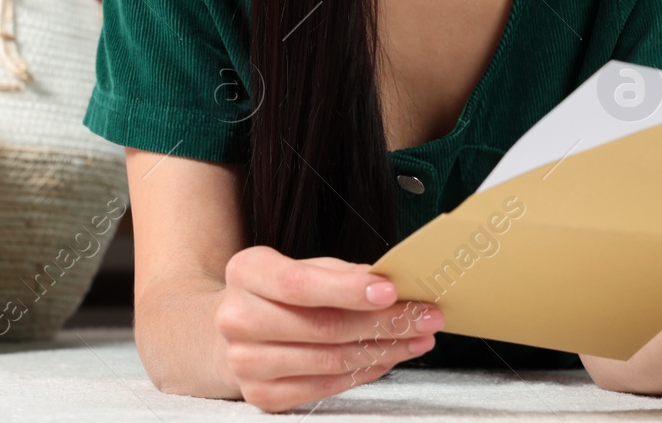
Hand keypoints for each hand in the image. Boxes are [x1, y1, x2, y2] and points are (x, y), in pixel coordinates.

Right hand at [215, 246, 443, 412]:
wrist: (236, 330)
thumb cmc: (280, 292)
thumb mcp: (304, 267)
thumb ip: (342, 274)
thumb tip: (391, 284)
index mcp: (246, 272)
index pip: (299, 285)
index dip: (347, 289)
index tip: (390, 291)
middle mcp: (237, 319)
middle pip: (323, 326)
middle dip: (383, 322)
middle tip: (425, 316)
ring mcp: (246, 362)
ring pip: (330, 360)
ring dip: (384, 349)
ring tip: (418, 337)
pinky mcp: (262, 395)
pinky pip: (326, 386)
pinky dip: (365, 372)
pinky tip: (389, 357)